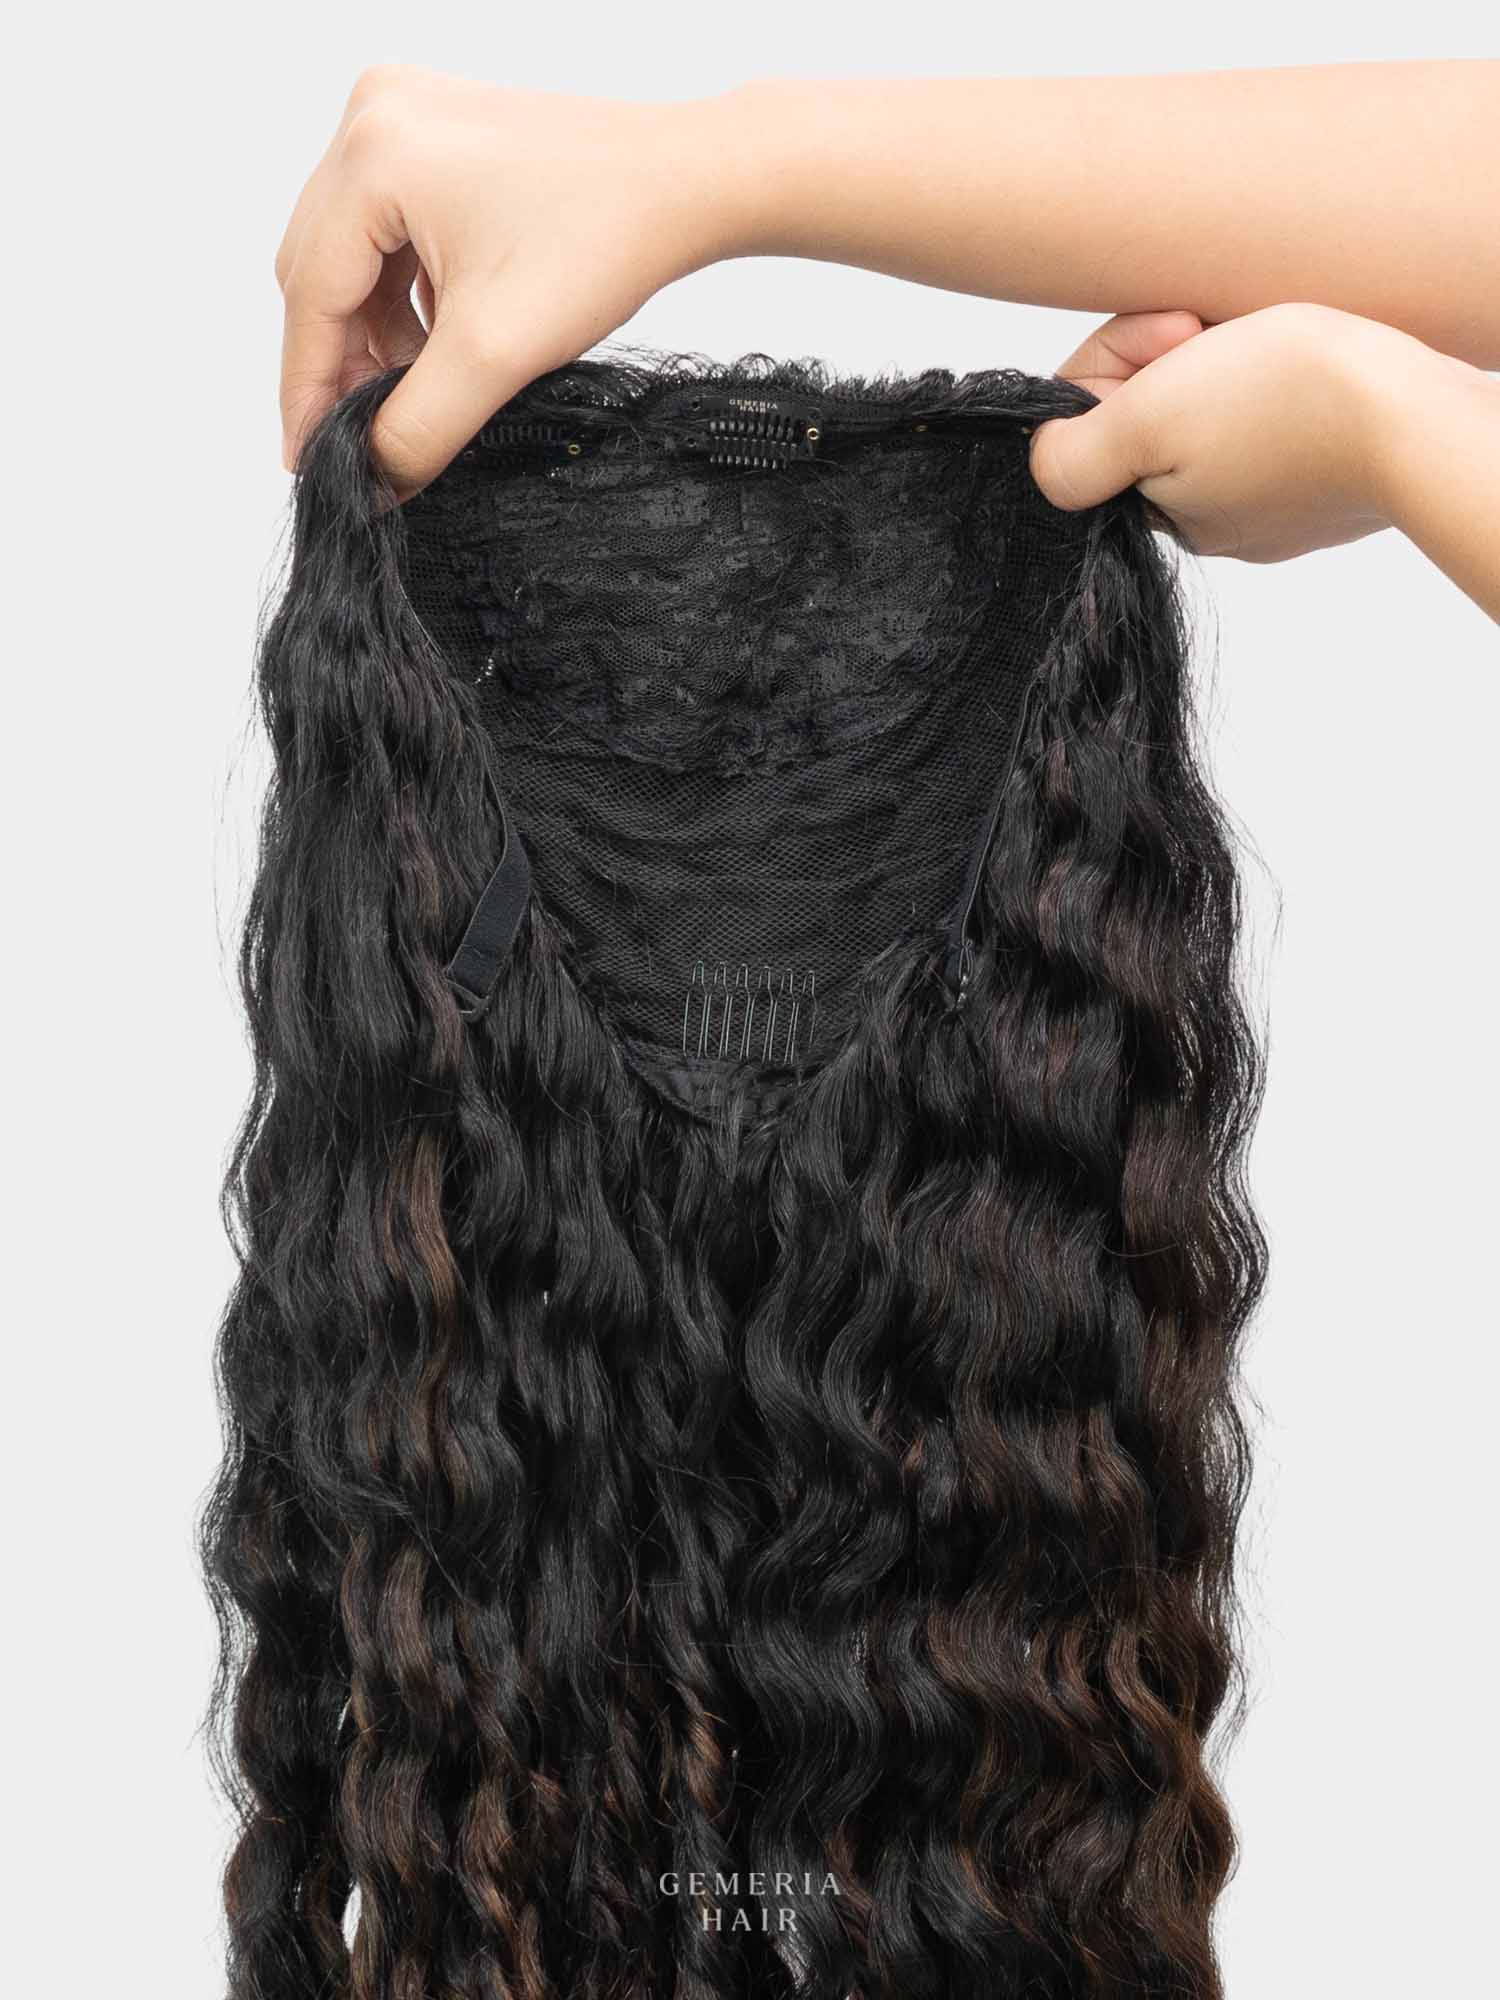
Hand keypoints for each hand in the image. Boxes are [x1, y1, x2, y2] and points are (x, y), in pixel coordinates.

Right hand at [274, 66, 739, 496]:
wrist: (687, 182)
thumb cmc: (606, 240)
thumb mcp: (495, 356)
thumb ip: (419, 429)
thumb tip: (371, 483)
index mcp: (372, 157)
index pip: (310, 298)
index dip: (307, 393)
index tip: (314, 463)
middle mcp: (373, 118)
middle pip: (320, 271)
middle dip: (343, 361)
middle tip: (366, 437)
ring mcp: (404, 116)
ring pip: (355, 254)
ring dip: (377, 330)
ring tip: (419, 387)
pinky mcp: (439, 132)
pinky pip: (391, 228)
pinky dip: (405, 291)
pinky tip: (440, 337)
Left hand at [1029, 303, 1408, 560]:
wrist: (1417, 416)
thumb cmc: (1287, 403)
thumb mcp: (1148, 420)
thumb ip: (1077, 452)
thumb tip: (1042, 462)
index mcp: (1157, 514)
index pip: (1091, 423)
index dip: (1118, 358)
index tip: (1170, 333)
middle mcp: (1208, 522)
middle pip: (1145, 416)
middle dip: (1166, 358)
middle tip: (1210, 328)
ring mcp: (1268, 506)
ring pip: (1206, 413)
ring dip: (1217, 362)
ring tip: (1255, 340)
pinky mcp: (1321, 481)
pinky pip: (1266, 420)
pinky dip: (1267, 380)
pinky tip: (1292, 364)